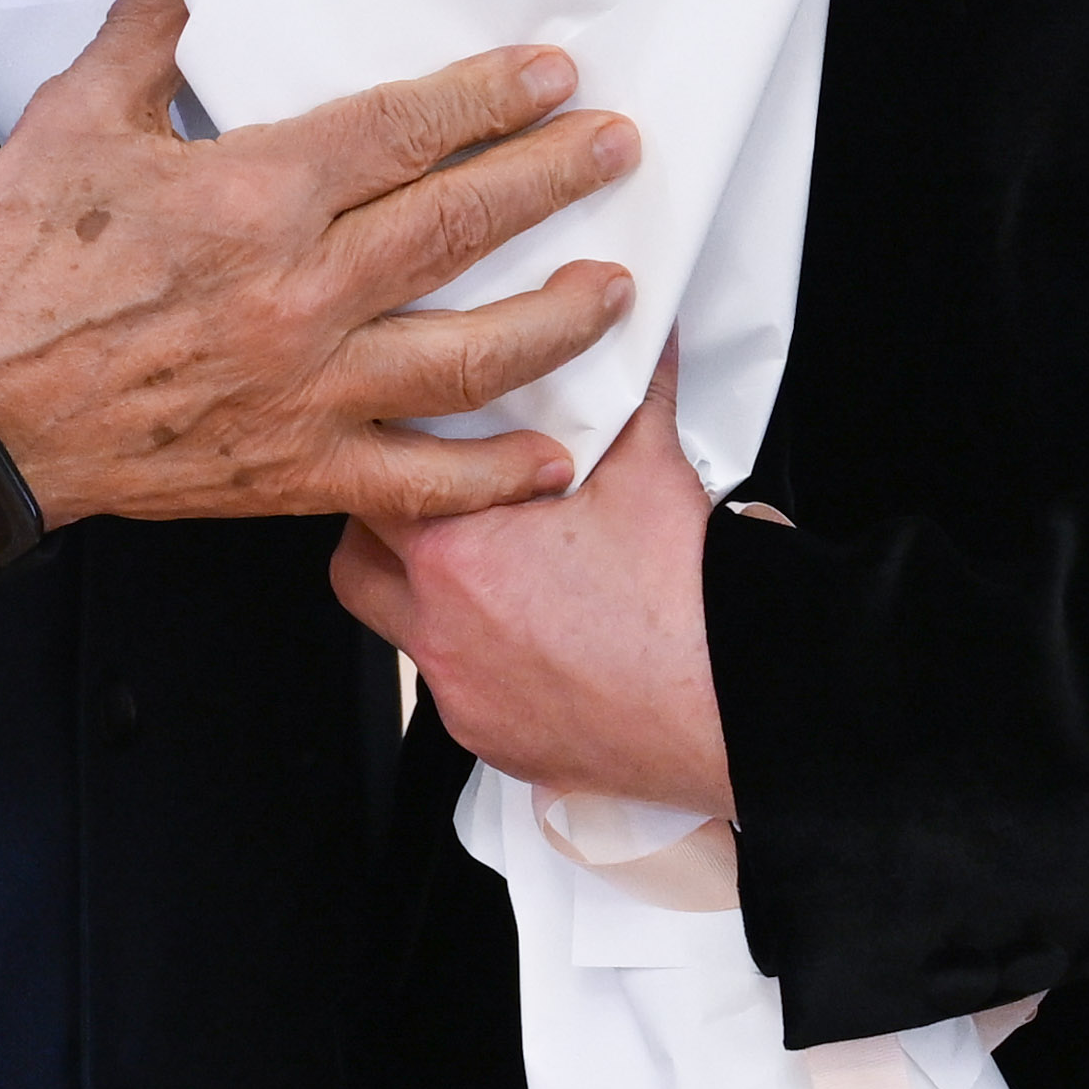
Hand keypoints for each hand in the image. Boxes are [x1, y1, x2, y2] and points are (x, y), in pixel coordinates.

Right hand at [0, 0, 639, 526]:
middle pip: (454, 230)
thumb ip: (151, 21)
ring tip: (617, 286)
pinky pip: (413, 481)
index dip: (486, 100)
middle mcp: (292, 296)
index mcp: (247, 198)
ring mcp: (300, 393)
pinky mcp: (289, 470)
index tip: (549, 75)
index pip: (398, 134)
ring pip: (462, 356)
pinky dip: (490, 476)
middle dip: (550, 182)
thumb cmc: (10, 264)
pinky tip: (552, 459)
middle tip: (618, 149)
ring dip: (553, 321)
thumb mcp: (74, 116)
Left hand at [336, 350, 735, 818]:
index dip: (392, 461)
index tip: (415, 449)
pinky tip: (528, 643)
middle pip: (358, 565)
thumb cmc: (686, 606)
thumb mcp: (651, 472)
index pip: (370, 487)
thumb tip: (644, 346)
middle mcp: (442, 630)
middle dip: (385, 535)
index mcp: (456, 552)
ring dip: (423, 603)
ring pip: (400, 636)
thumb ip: (633, 394)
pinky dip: (478, 665)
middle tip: (435, 509)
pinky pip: (455, 695)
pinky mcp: (493, 742)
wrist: (731, 704)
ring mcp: (462, 694)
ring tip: (483, 578)